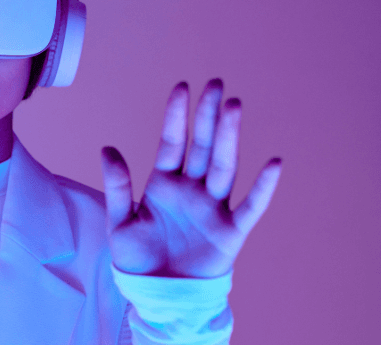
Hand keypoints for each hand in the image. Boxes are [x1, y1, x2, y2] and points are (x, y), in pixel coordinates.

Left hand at [101, 79, 281, 278]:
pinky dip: (263, 188)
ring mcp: (212, 208)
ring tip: (234, 107)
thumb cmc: (137, 259)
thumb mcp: (120, 221)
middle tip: (216, 85)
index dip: (177, 116)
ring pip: (223, 166)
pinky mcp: (230, 232)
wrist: (158, 295)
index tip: (182, 87)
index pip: (172, 142)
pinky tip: (273, 164)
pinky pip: (250, 207)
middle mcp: (191, 190)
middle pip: (202, 146)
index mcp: (164, 184)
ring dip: (229, 138)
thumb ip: (118, 185)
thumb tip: (107, 148)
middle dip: (208, 116)